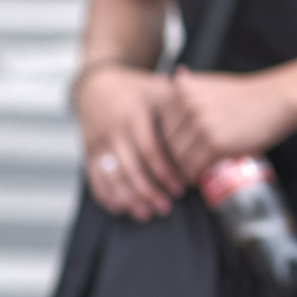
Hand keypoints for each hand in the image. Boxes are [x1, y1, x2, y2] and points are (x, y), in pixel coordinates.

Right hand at [76, 67, 184, 219]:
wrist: (98, 83)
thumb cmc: (139, 90)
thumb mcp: (160, 89)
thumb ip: (182, 107)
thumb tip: (208, 126)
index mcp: (135, 115)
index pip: (151, 150)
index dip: (166, 171)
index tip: (181, 187)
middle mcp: (114, 129)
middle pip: (131, 168)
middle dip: (148, 191)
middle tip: (165, 207)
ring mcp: (99, 141)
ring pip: (112, 176)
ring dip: (129, 198)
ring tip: (146, 213)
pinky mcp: (88, 150)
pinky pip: (94, 176)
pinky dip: (105, 194)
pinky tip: (119, 208)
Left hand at [156, 70, 295, 175]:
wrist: (277, 100)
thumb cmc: (247, 95)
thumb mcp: (214, 83)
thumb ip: (191, 85)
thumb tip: (175, 77)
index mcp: (184, 89)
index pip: (161, 123)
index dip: (167, 140)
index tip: (173, 150)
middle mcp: (189, 105)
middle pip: (168, 141)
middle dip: (175, 157)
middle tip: (181, 167)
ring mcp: (202, 124)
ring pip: (179, 156)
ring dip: (185, 168)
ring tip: (191, 173)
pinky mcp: (216, 143)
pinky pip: (196, 166)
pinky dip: (196, 174)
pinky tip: (201, 175)